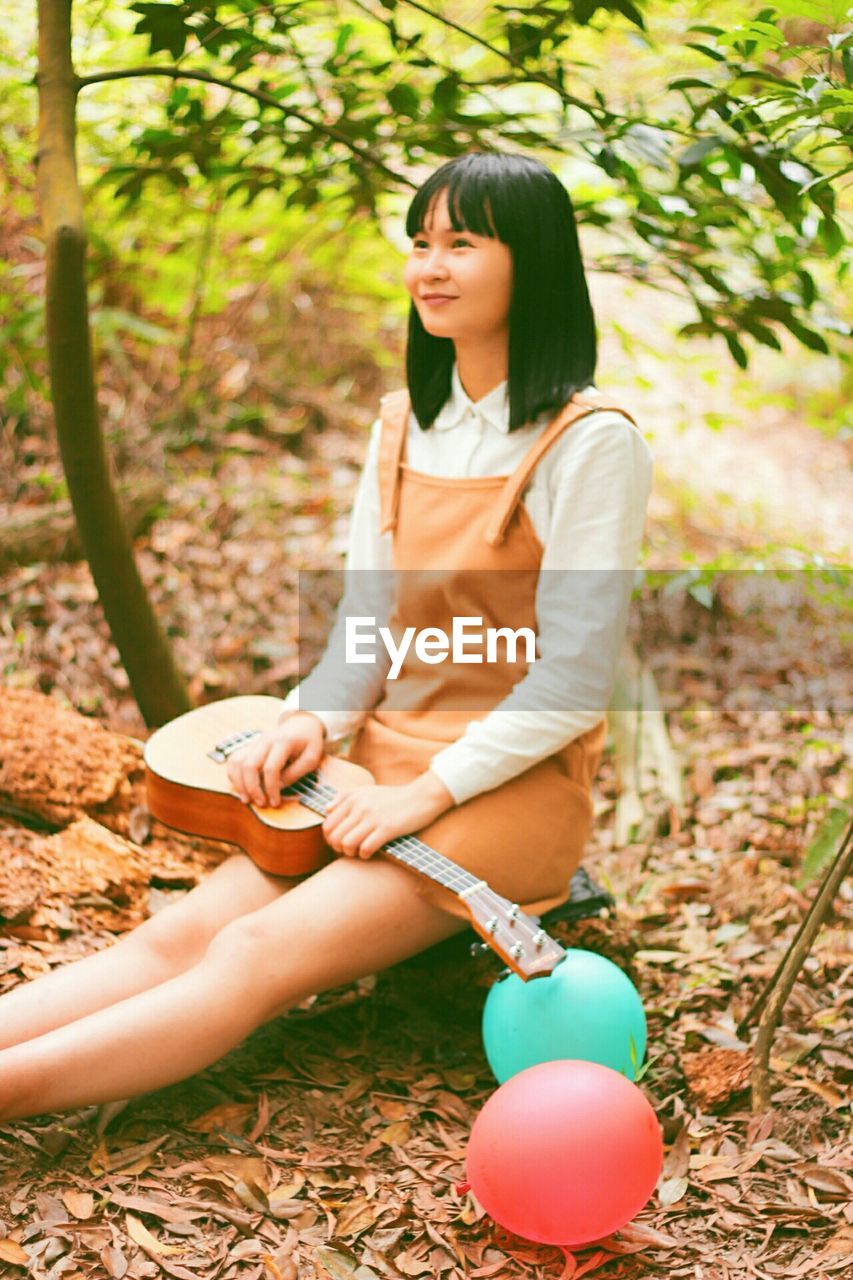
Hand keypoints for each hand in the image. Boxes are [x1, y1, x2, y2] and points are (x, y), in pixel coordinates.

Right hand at [226, 710, 325, 807]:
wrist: (301, 724)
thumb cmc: (309, 742)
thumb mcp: (312, 758)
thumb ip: (295, 773)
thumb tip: (278, 787)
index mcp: (283, 742)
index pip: (271, 768)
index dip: (271, 789)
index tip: (275, 802)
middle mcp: (265, 740)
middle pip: (249, 765)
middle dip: (252, 788)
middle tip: (261, 803)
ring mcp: (255, 742)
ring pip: (237, 762)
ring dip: (239, 783)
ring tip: (247, 799)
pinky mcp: (250, 746)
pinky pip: (234, 760)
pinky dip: (233, 775)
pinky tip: (241, 787)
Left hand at [322, 770, 454, 858]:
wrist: (421, 797)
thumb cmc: (393, 797)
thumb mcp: (367, 790)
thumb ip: (345, 796)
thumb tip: (327, 809)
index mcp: (352, 798)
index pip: (327, 825)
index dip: (330, 839)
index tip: (340, 842)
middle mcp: (360, 807)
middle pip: (335, 837)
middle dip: (339, 848)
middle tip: (349, 850)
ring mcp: (373, 818)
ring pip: (347, 844)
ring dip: (350, 853)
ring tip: (358, 852)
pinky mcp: (387, 828)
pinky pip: (365, 848)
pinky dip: (364, 855)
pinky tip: (370, 852)